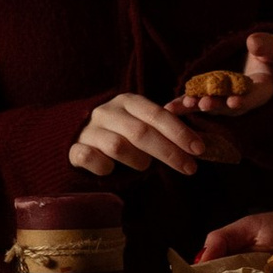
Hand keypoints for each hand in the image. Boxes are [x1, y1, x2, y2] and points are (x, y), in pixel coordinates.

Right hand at [70, 91, 213, 179]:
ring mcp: (89, 130)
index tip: (199, 150)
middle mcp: (107, 112)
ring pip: (118, 147)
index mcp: (128, 101)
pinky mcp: (74, 148)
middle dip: (169, 152)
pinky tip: (111, 170)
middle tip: (190, 168)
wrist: (78, 135)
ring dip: (138, 161)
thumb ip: (164, 126)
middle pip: (141, 132)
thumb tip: (198, 141)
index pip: (157, 115)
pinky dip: (104, 168)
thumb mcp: (142, 122)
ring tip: (145, 166)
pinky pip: (90, 159)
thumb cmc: (121, 132)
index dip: (180, 132)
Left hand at [160, 28, 272, 166]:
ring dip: (198, 106)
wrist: (259, 64)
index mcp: (262, 91)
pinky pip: (196, 102)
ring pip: (211, 107)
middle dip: (217, 105)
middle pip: (229, 107)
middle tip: (205, 104)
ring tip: (186, 104)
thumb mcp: (272, 48)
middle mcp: (242, 101)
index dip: (245, 100)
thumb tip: (254, 42)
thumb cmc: (268, 54)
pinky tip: (169, 108)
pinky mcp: (210, 97)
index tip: (235, 101)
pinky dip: (183, 105)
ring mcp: (224, 101)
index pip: (253, 97)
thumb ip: (265, 46)